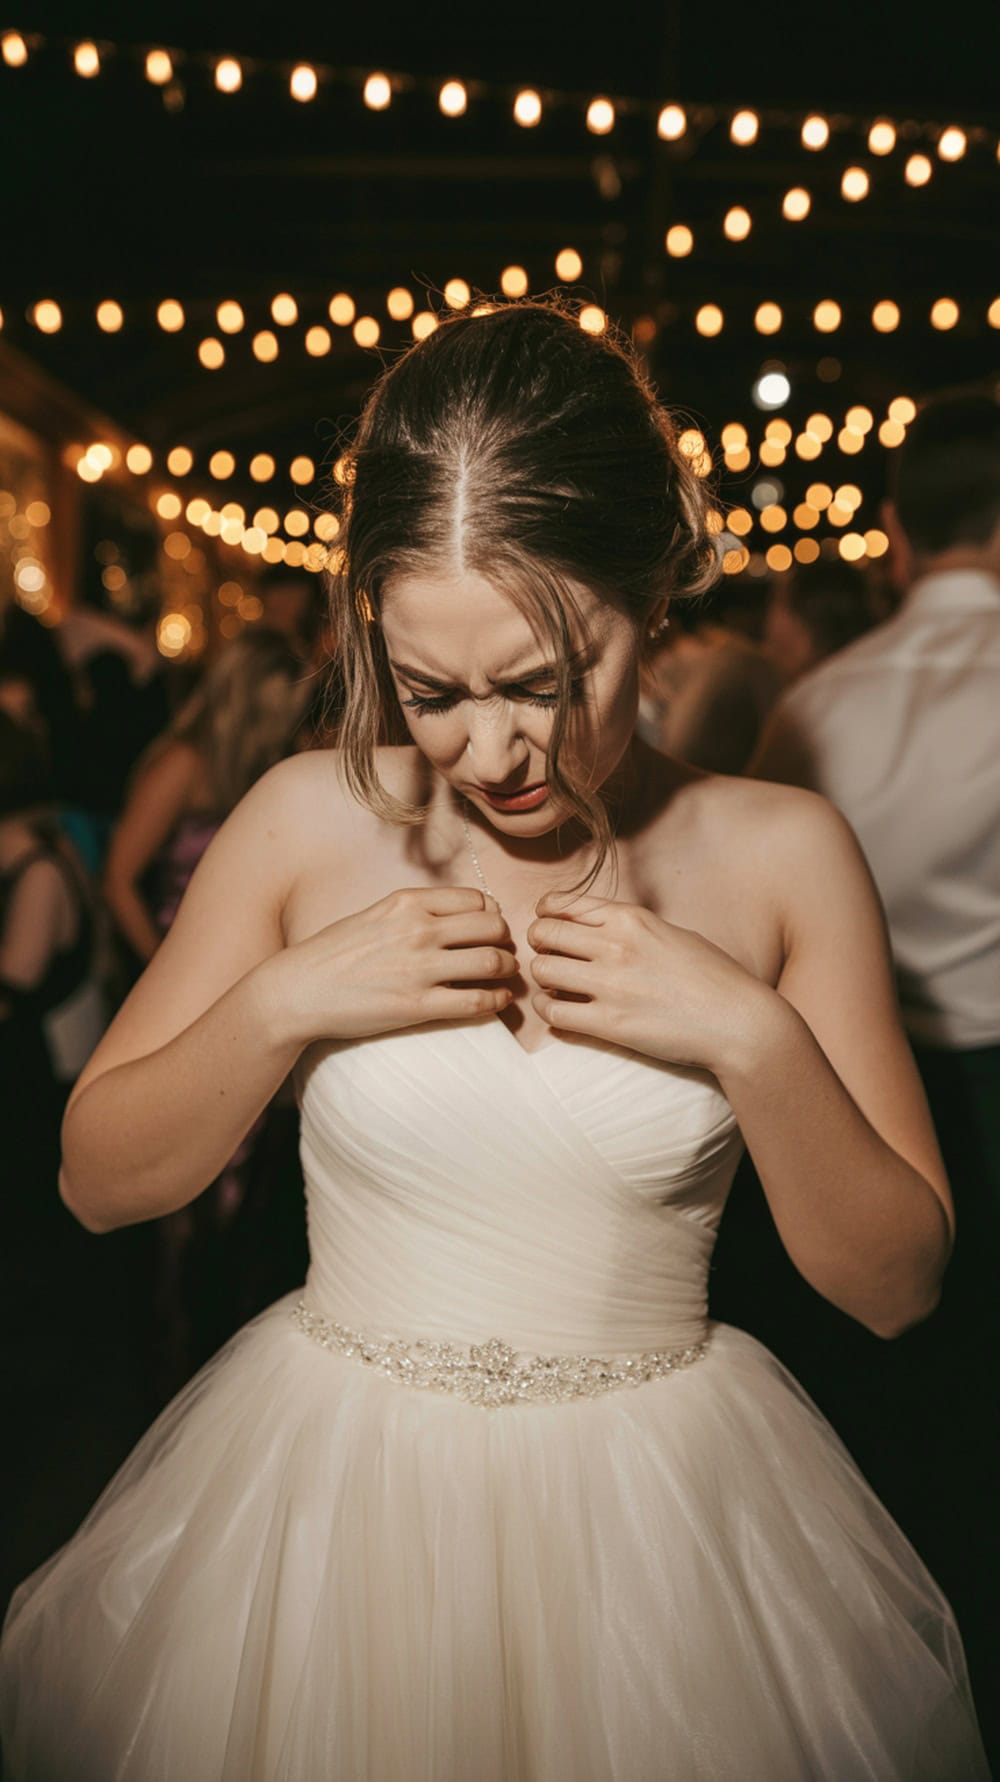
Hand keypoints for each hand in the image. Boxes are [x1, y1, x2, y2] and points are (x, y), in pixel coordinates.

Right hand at [273, 887, 516, 1045]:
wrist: (300, 990)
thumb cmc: (335, 953)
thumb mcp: (376, 914)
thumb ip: (417, 911)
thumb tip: (460, 915)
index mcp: (408, 902)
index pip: (477, 899)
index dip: (492, 914)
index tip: (489, 928)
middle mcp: (418, 930)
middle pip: (493, 926)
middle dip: (504, 939)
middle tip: (502, 951)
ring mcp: (420, 968)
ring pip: (492, 962)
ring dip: (506, 969)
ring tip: (504, 975)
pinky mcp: (418, 1006)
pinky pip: (477, 1001)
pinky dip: (496, 1000)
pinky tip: (498, 1000)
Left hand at [527, 893, 768, 1073]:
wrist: (739, 1022)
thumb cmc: (714, 978)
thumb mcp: (674, 933)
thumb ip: (633, 927)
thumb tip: (598, 927)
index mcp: (632, 918)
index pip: (564, 904)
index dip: (546, 914)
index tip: (547, 923)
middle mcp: (616, 945)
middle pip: (546, 934)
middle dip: (540, 944)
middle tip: (548, 956)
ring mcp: (611, 985)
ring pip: (542, 971)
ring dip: (544, 979)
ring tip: (557, 986)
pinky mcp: (609, 1023)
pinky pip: (553, 1012)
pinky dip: (548, 1010)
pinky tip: (560, 1010)